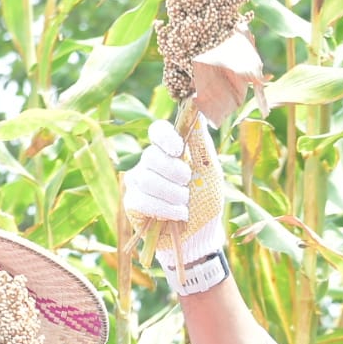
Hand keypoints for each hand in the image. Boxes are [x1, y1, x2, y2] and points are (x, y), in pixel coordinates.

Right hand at [122, 119, 228, 293]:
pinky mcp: (132, 203)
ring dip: (171, 193)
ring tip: (185, 203)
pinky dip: (163, 208)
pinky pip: (141, 199)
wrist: (201, 234)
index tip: (178, 149)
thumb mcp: (210, 170)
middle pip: (151, 156)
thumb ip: (201, 142)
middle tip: (187, 184)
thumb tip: (198, 109)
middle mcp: (150, 163)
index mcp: (169, 151)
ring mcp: (139, 183)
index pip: (157, 131)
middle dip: (174, 173)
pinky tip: (177, 215)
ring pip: (145, 179)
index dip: (164, 137)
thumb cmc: (206, 200)